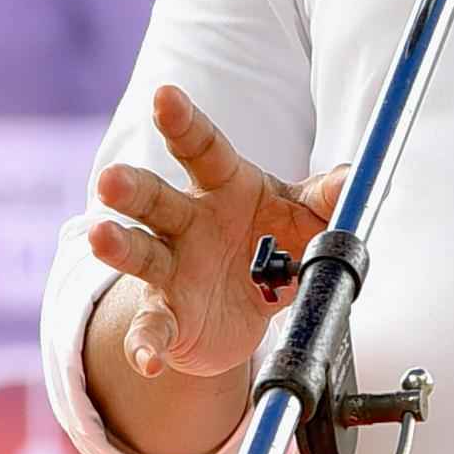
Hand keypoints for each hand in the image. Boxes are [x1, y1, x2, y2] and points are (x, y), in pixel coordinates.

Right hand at [85, 86, 331, 382]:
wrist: (249, 308)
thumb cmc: (271, 242)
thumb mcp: (304, 217)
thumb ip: (325, 198)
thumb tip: (352, 181)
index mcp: (222, 186)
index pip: (201, 149)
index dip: (183, 122)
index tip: (164, 96)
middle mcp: (187, 222)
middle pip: (155, 199)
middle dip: (131, 189)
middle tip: (110, 179)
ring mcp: (171, 269)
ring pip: (141, 254)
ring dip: (119, 248)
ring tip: (101, 237)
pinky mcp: (168, 316)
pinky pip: (152, 328)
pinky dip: (145, 343)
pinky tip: (146, 358)